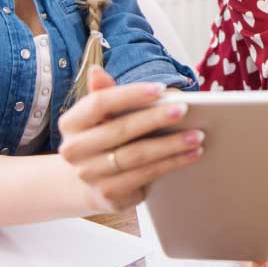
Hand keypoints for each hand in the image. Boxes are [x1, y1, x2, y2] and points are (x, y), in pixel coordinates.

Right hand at [58, 65, 203, 212]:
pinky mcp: (108, 195)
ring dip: (170, 146)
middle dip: (156, 119)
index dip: (130, 95)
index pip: (99, 103)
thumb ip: (104, 93)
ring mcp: (89, 176)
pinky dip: (171, 165)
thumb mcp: (101, 114)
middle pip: (120, 131)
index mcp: (70, 123)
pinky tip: (190, 155)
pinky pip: (145, 177)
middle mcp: (73, 151)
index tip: (160, 89)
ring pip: (136, 157)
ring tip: (197, 135)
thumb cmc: (103, 136)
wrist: (92, 181)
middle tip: (185, 110)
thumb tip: (96, 71)